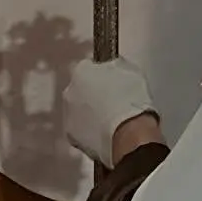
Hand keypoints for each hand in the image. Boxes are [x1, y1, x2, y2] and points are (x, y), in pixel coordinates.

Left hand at [64, 57, 156, 171]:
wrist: (130, 133)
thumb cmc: (133, 102)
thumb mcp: (132, 71)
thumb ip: (115, 65)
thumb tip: (114, 66)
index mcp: (82, 70)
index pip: (88, 67)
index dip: (102, 74)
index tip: (112, 81)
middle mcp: (70, 90)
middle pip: (79, 89)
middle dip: (92, 94)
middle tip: (112, 101)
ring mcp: (68, 114)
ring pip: (77, 110)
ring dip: (89, 113)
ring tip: (110, 120)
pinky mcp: (71, 135)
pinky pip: (79, 130)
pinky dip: (89, 131)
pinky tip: (104, 133)